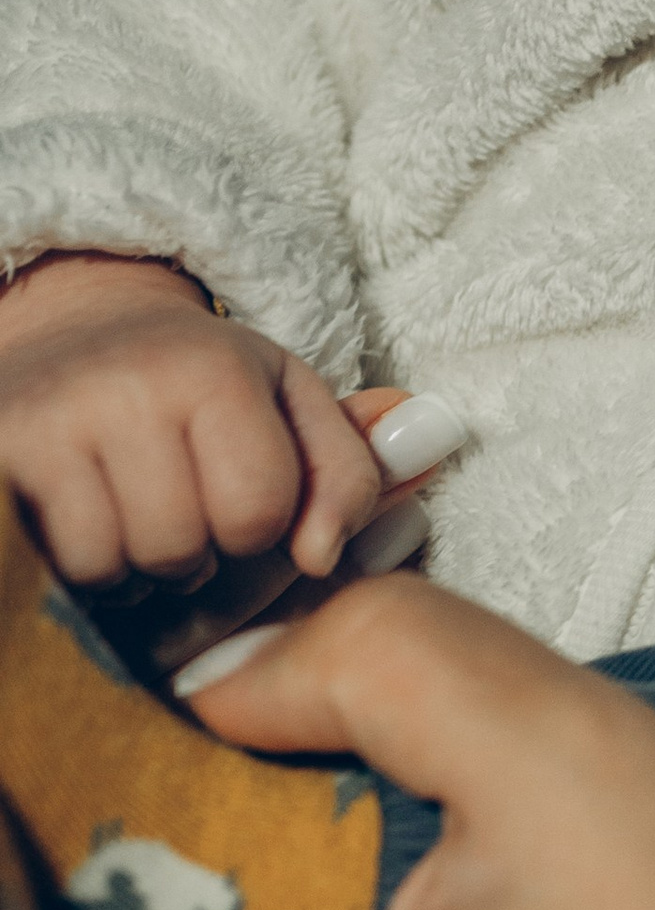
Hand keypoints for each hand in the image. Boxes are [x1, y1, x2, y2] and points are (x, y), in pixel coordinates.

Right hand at [0, 253, 387, 587]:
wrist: (76, 337)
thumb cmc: (203, 389)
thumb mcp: (290, 406)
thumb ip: (350, 468)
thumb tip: (349, 537)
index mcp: (216, 365)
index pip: (261, 513)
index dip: (258, 531)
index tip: (240, 500)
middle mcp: (128, 384)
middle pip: (186, 550)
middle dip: (193, 555)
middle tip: (181, 512)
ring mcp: (50, 421)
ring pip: (115, 568)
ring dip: (132, 570)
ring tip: (133, 520)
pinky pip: (53, 569)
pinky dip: (73, 572)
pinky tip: (84, 529)